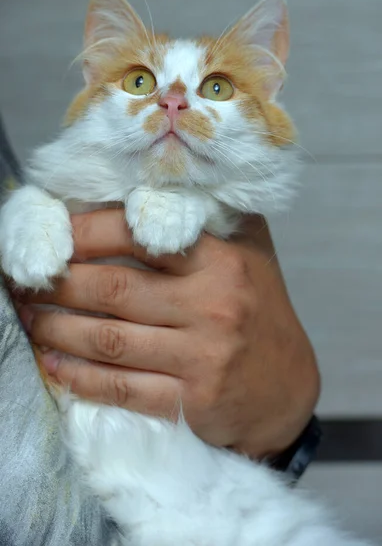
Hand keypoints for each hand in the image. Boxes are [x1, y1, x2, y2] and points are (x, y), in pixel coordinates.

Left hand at [16, 209, 319, 457]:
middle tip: (25, 279)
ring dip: (56, 328)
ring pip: (109, 340)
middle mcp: (212, 306)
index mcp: (221, 260)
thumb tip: (136, 190)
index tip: (52, 237)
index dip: (84, 234)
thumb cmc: (259, 309)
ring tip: (29, 317)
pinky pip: (121, 388)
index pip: (138, 235)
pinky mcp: (191, 403)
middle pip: (113, 289)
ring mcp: (201, 358)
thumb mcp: (249, 251)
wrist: (287, 386)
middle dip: (58, 283)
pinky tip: (53, 363)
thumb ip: (206, 218)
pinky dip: (79, 376)